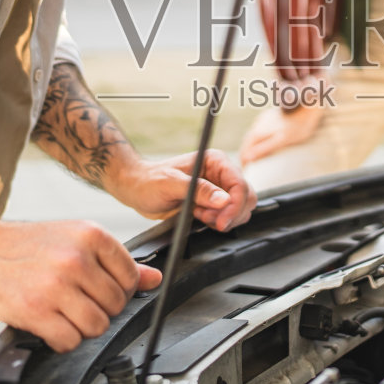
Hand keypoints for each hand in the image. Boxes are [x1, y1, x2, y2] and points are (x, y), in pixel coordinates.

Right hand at [0, 218, 160, 352]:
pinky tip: (51, 325)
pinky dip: (63, 340)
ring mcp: (56, 286)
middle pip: (116, 305)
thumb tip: (154, 279)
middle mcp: (76, 259)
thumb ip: (117, 261)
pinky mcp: (36, 310)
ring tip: (64, 313)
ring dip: (83, 327)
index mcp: (92, 235)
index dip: (119, 290)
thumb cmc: (31, 245)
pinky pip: (70, 341)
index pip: (131, 278)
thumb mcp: (76, 239)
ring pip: (97, 326)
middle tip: (77, 302)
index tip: (99, 290)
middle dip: (100, 310)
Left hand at [109, 149, 256, 231]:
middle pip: (246, 198)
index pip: (239, 184)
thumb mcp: (171, 184)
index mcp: (215, 161)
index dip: (234, 205)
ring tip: (200, 216)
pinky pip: (229, 217)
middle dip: (230, 214)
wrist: (138, 189)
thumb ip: (199, 190)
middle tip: (207, 220)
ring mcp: (219, 189)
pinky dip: (218, 222)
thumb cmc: (149, 180)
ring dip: (224, 219)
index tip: (221, 221)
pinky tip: (199, 218)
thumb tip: (223, 200)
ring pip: (241, 209)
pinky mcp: (214, 204)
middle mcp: (221, 174)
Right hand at [240, 105, 323, 164]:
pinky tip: (265, 143)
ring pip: (253, 136)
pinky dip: (259, 140)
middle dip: (246, 155)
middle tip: (249, 168)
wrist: (307, 105)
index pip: (244, 151)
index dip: (244, 163)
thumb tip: (247, 158)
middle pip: (247, 143)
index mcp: (258, 132)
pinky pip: (259, 131)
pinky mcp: (270, 116)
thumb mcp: (282, 140)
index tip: (247, 173)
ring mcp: (263, 119)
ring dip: (251, 147)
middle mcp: (257, 124)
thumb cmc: (298, 125)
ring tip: (255, 158)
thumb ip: (264, 149)